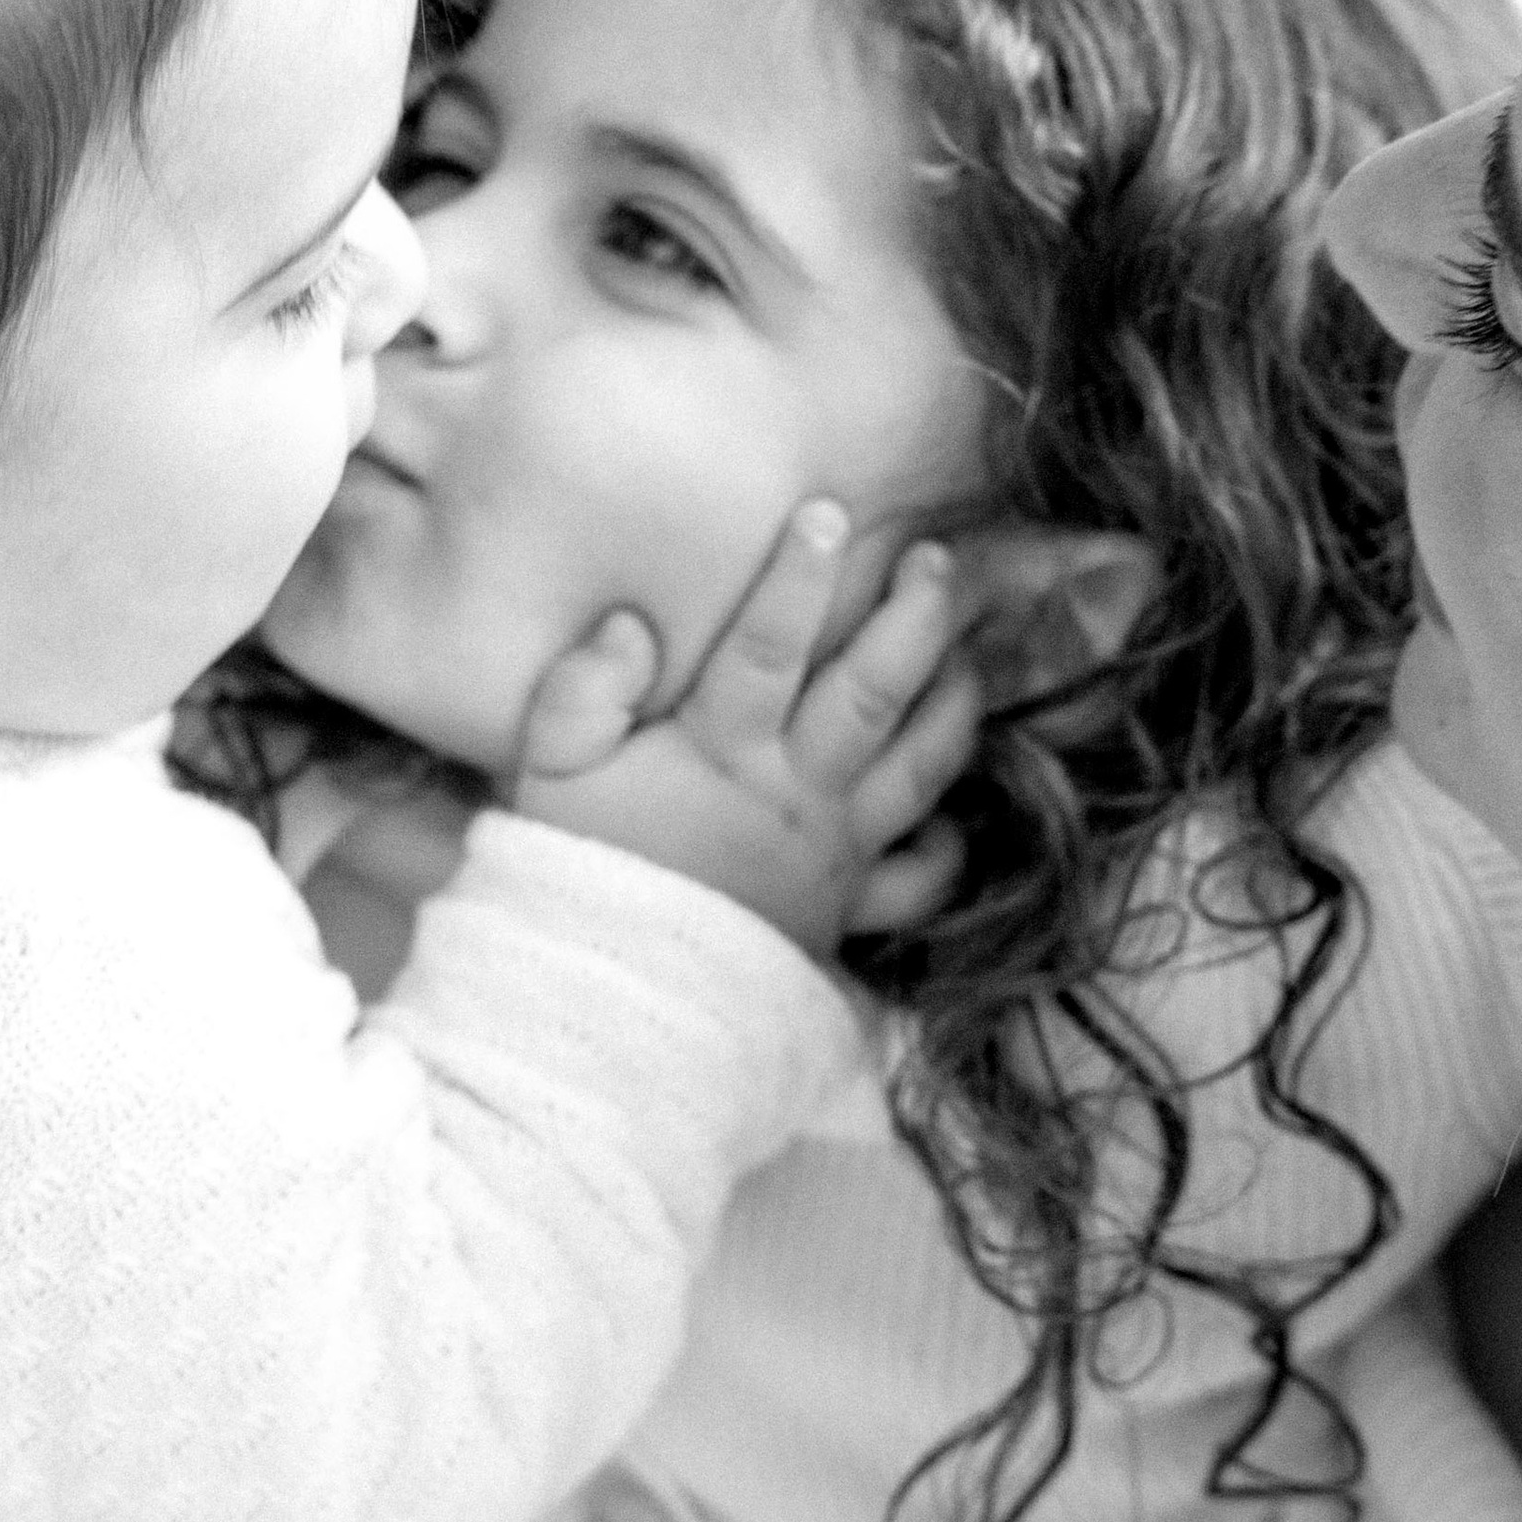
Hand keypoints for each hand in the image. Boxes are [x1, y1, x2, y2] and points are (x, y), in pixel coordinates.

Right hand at [512, 502, 983, 954]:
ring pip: (920, 767)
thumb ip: (581, 694)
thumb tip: (629, 624)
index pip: (768, 644)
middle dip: (915, 616)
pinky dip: (948, 849)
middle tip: (940, 559)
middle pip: (875, 690)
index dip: (799, 577)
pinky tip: (956, 815)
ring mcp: (835, 851)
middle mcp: (796, 792)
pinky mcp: (850, 911)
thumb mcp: (550, 778)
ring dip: (954, 703)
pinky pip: (920, 881)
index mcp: (723, 751)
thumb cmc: (580, 877)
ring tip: (972, 653)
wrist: (611, 1007)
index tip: (830, 514)